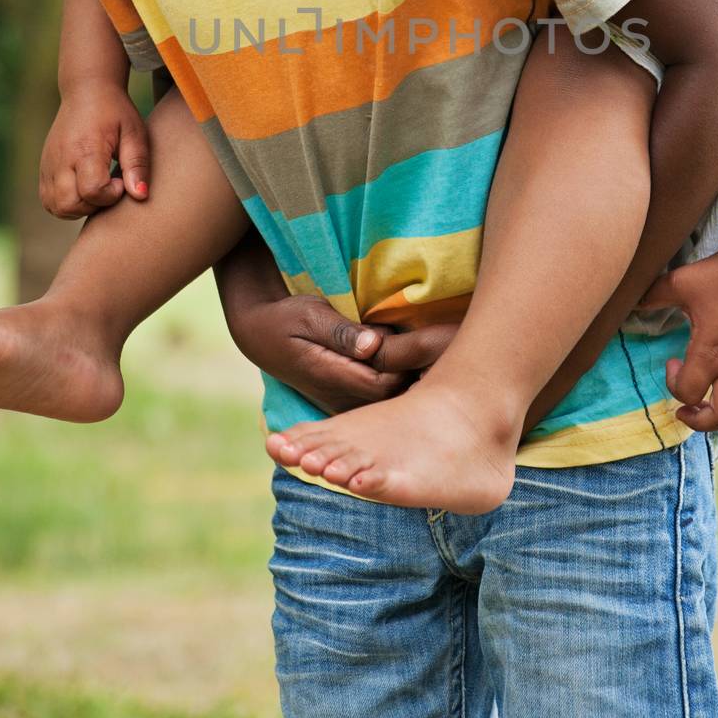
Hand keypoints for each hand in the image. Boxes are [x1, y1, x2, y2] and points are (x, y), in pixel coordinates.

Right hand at [39, 79, 150, 218]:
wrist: (86, 91)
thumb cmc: (115, 112)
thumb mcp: (135, 133)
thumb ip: (137, 165)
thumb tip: (140, 195)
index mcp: (86, 149)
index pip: (92, 190)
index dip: (111, 195)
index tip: (120, 180)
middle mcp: (62, 159)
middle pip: (68, 205)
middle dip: (93, 206)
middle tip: (108, 187)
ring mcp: (49, 164)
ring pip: (55, 206)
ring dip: (78, 207)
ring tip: (96, 189)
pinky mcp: (44, 167)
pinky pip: (48, 199)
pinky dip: (65, 203)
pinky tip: (83, 188)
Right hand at [223, 286, 458, 415]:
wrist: (258, 332)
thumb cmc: (285, 318)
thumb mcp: (309, 315)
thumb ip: (342, 332)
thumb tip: (374, 343)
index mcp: (338, 378)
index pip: (392, 379)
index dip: (419, 363)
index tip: (448, 340)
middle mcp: (345, 397)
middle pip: (398, 393)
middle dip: (427, 373)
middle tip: (459, 346)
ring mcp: (346, 401)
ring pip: (394, 398)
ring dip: (418, 378)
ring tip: (451, 353)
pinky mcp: (347, 398)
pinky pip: (383, 396)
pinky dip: (404, 381)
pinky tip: (426, 364)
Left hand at [636, 248, 717, 430]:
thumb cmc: (716, 274)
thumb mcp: (676, 283)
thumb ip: (650, 298)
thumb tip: (628, 305)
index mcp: (710, 351)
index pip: (688, 392)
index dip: (672, 385)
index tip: (670, 362)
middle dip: (701, 420)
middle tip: (685, 409)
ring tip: (707, 402)